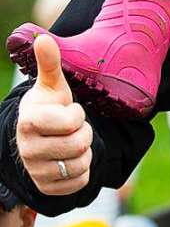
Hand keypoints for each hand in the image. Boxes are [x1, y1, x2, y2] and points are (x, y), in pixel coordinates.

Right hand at [15, 35, 92, 195]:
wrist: (38, 136)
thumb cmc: (49, 106)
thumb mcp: (52, 85)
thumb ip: (50, 63)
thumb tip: (44, 38)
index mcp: (29, 122)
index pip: (71, 121)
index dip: (77, 115)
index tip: (69, 111)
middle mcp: (28, 150)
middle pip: (79, 143)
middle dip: (84, 132)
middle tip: (74, 127)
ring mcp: (36, 171)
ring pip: (81, 164)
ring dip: (85, 151)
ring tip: (72, 141)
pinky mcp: (47, 188)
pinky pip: (80, 181)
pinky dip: (83, 170)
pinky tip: (72, 158)